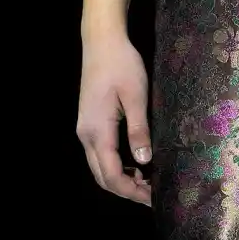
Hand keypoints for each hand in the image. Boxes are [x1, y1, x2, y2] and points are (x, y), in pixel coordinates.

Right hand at [77, 33, 152, 204]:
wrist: (101, 41)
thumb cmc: (121, 64)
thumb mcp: (136, 95)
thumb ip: (139, 129)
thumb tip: (146, 162)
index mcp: (97, 131)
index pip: (112, 175)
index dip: (132, 191)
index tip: (154, 198)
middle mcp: (86, 135)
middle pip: (102, 176)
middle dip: (126, 190)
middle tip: (152, 195)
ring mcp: (85, 128)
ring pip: (99, 166)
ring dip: (120, 179)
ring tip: (146, 181)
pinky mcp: (89, 121)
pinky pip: (99, 153)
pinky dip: (115, 165)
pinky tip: (134, 163)